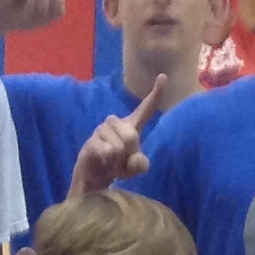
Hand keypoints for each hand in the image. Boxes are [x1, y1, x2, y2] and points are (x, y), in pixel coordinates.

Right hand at [69, 75, 165, 194]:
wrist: (94, 177)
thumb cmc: (116, 166)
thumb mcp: (134, 168)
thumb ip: (141, 164)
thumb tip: (136, 160)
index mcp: (131, 126)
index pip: (145, 109)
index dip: (155, 95)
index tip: (163, 77)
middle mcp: (116, 123)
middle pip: (131, 135)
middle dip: (129, 152)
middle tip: (122, 161)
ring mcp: (102, 131)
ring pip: (118, 146)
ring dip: (117, 160)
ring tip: (111, 162)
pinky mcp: (91, 142)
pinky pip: (107, 151)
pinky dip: (108, 161)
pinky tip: (103, 161)